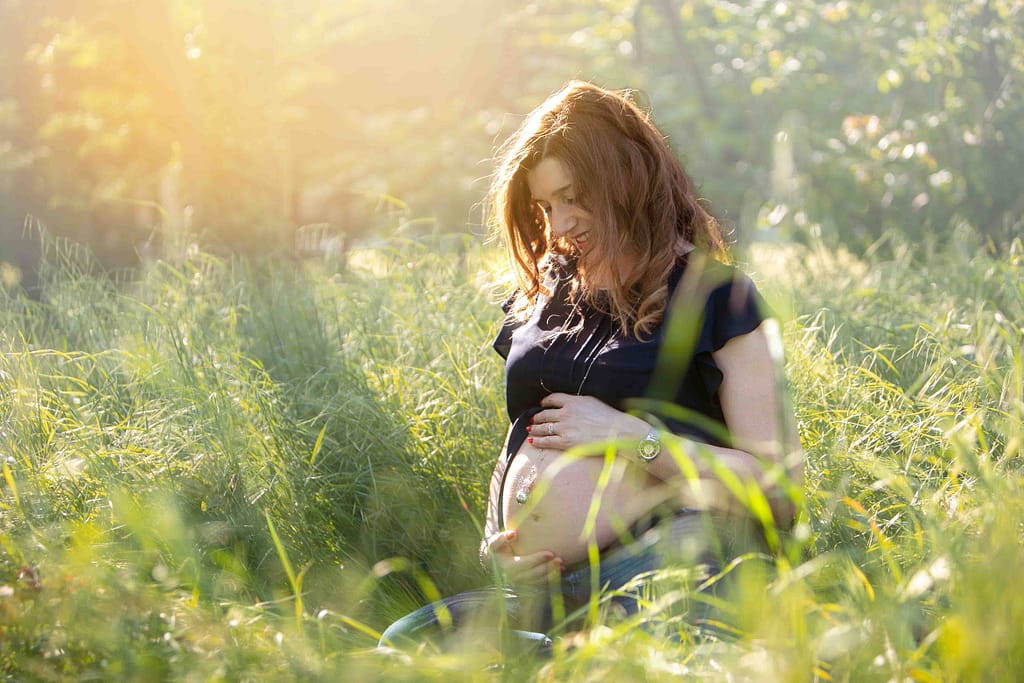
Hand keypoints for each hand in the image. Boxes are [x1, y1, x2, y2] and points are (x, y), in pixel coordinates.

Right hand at [481, 529, 562, 583]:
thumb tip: (514, 534)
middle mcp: (512, 578)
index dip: (537, 559)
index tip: (550, 553)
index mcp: (506, 567)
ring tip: (561, 566)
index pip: (523, 564)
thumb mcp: (494, 542)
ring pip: (537, 581)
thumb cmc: (495, 549)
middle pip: (532, 575)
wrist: (492, 563)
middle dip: (547, 568)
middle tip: (559, 560)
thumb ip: (502, 537)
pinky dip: (549, 579)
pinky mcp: (524, 585)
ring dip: (550, 575)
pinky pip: (538, 584)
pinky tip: (559, 572)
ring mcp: (519, 584)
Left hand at [528, 393, 648, 451]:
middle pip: (545, 414)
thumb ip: (579, 402)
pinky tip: (532, 441)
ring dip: (534, 428)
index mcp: (573, 401)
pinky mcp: (565, 442)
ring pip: (543, 427)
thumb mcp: (593, 402)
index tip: (541, 404)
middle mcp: (566, 413)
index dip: (545, 402)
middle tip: (531, 419)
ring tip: (530, 429)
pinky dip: (537, 441)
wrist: (617, 432)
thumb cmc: (610, 418)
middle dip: (537, 417)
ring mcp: (565, 427)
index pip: (553, 399)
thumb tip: (571, 404)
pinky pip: (547, 441)